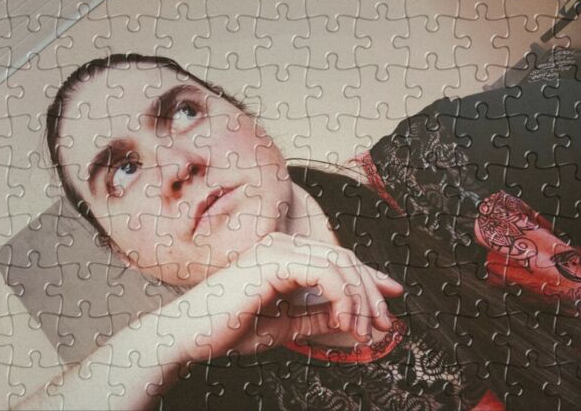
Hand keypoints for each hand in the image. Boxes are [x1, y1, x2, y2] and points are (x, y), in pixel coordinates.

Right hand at [175, 232, 402, 361]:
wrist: (191, 335)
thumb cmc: (229, 329)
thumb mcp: (285, 325)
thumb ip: (317, 315)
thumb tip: (350, 316)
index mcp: (283, 256)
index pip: (336, 259)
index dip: (367, 277)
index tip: (390, 296)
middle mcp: (282, 245)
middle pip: (344, 258)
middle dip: (370, 291)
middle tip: (384, 322)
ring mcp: (277, 249)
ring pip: (340, 262)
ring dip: (360, 297)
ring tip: (365, 328)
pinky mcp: (274, 260)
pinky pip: (325, 272)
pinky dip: (343, 296)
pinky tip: (344, 320)